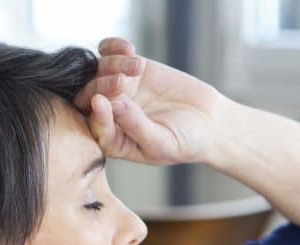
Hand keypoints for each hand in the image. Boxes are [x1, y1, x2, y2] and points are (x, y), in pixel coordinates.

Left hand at [73, 37, 227, 165]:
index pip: (95, 127)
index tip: (102, 102)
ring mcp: (118, 89)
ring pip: (100, 71)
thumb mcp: (161, 143)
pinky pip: (111, 53)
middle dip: (102, 87)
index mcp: (113, 139)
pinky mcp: (130, 69)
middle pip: (91, 96)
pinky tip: (129, 48)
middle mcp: (110, 113)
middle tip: (122, 82)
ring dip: (113, 65)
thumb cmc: (185, 142)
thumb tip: (114, 104)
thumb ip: (136, 126)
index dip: (97, 115)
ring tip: (137, 66)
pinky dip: (115, 47)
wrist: (208, 122)